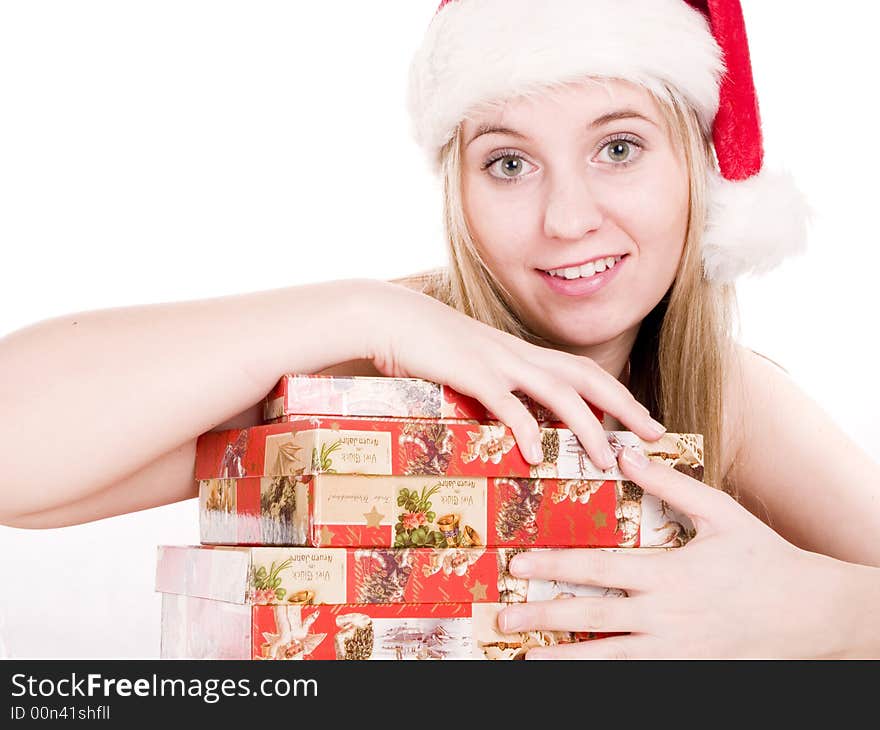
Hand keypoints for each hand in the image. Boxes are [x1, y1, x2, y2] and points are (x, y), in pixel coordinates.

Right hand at [362, 281, 664, 468]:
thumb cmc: (424, 343)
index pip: (582, 370)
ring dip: (588, 426)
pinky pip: (506, 403)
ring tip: (607, 460)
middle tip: (654, 434)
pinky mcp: (471, 372)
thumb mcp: (468, 363)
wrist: (386, 316)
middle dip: (625, 406)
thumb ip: (494, 384)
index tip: (642, 419)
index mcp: (520, 353)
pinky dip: (526, 429)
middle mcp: (519, 354)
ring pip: (559, 392)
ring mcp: (497, 361)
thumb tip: (512, 418)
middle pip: (587, 377)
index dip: (617, 393)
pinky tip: (536, 456)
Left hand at [495, 446, 855, 657]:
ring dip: (564, 661)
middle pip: (591, 617)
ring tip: (527, 662)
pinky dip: (604, 678)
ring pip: (607, 659)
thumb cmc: (762, 557)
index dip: (553, 566)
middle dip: (543, 617)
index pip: (597, 569)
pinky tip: (579, 676)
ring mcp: (674, 650)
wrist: (808, 613)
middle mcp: (663, 616)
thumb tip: (626, 454)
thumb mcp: (720, 512)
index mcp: (667, 573)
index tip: (517, 566)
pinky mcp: (686, 670)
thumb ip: (670, 484)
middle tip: (504, 619)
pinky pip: (637, 678)